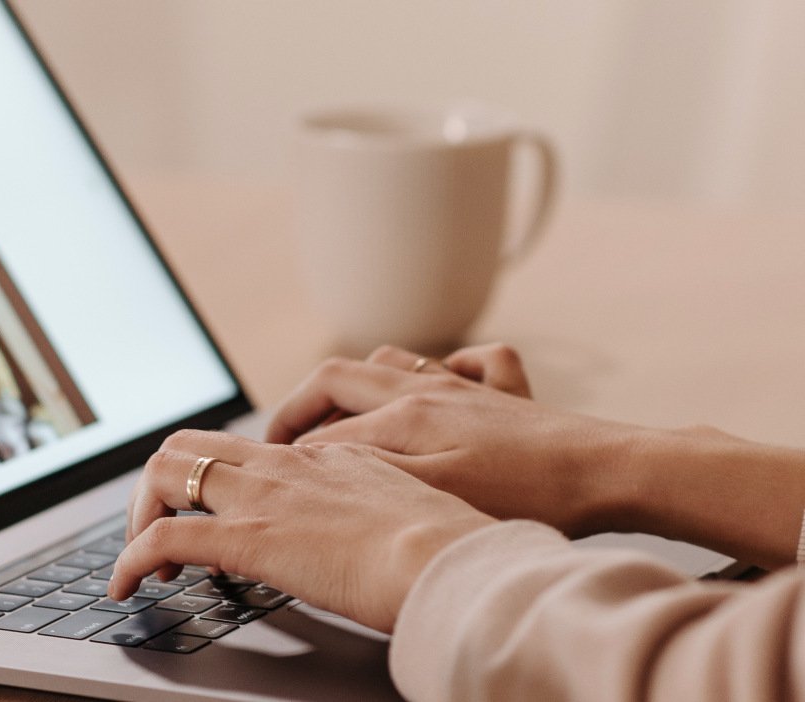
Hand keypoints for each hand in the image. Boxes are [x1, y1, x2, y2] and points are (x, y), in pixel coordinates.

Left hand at [110, 430, 495, 632]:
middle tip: (162, 529)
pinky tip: (128, 585)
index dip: (219, 484)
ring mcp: (261, 496)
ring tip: (143, 557)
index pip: (248, 451)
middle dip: (162, 485)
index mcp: (323, 457)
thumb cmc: (445, 544)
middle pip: (193, 444)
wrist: (448, 557)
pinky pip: (163, 536)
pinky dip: (131, 559)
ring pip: (166, 472)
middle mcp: (283, 466)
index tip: (217, 518)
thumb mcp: (409, 508)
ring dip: (141, 514)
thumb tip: (365, 531)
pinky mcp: (246, 537)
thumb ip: (375, 507)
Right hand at [265, 344, 645, 536]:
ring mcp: (466, 388)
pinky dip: (440, 368)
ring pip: (392, 362)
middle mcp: (428, 389)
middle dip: (301, 406)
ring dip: (357, 383)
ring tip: (338, 413)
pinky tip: (439, 384)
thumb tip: (317, 458)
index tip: (265, 476)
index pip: (326, 433)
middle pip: (341, 378)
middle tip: (280, 441)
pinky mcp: (504, 396)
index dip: (290, 456)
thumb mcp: (435, 493)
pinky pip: (466, 361)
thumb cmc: (528, 493)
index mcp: (405, 414)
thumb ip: (369, 472)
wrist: (608, 471)